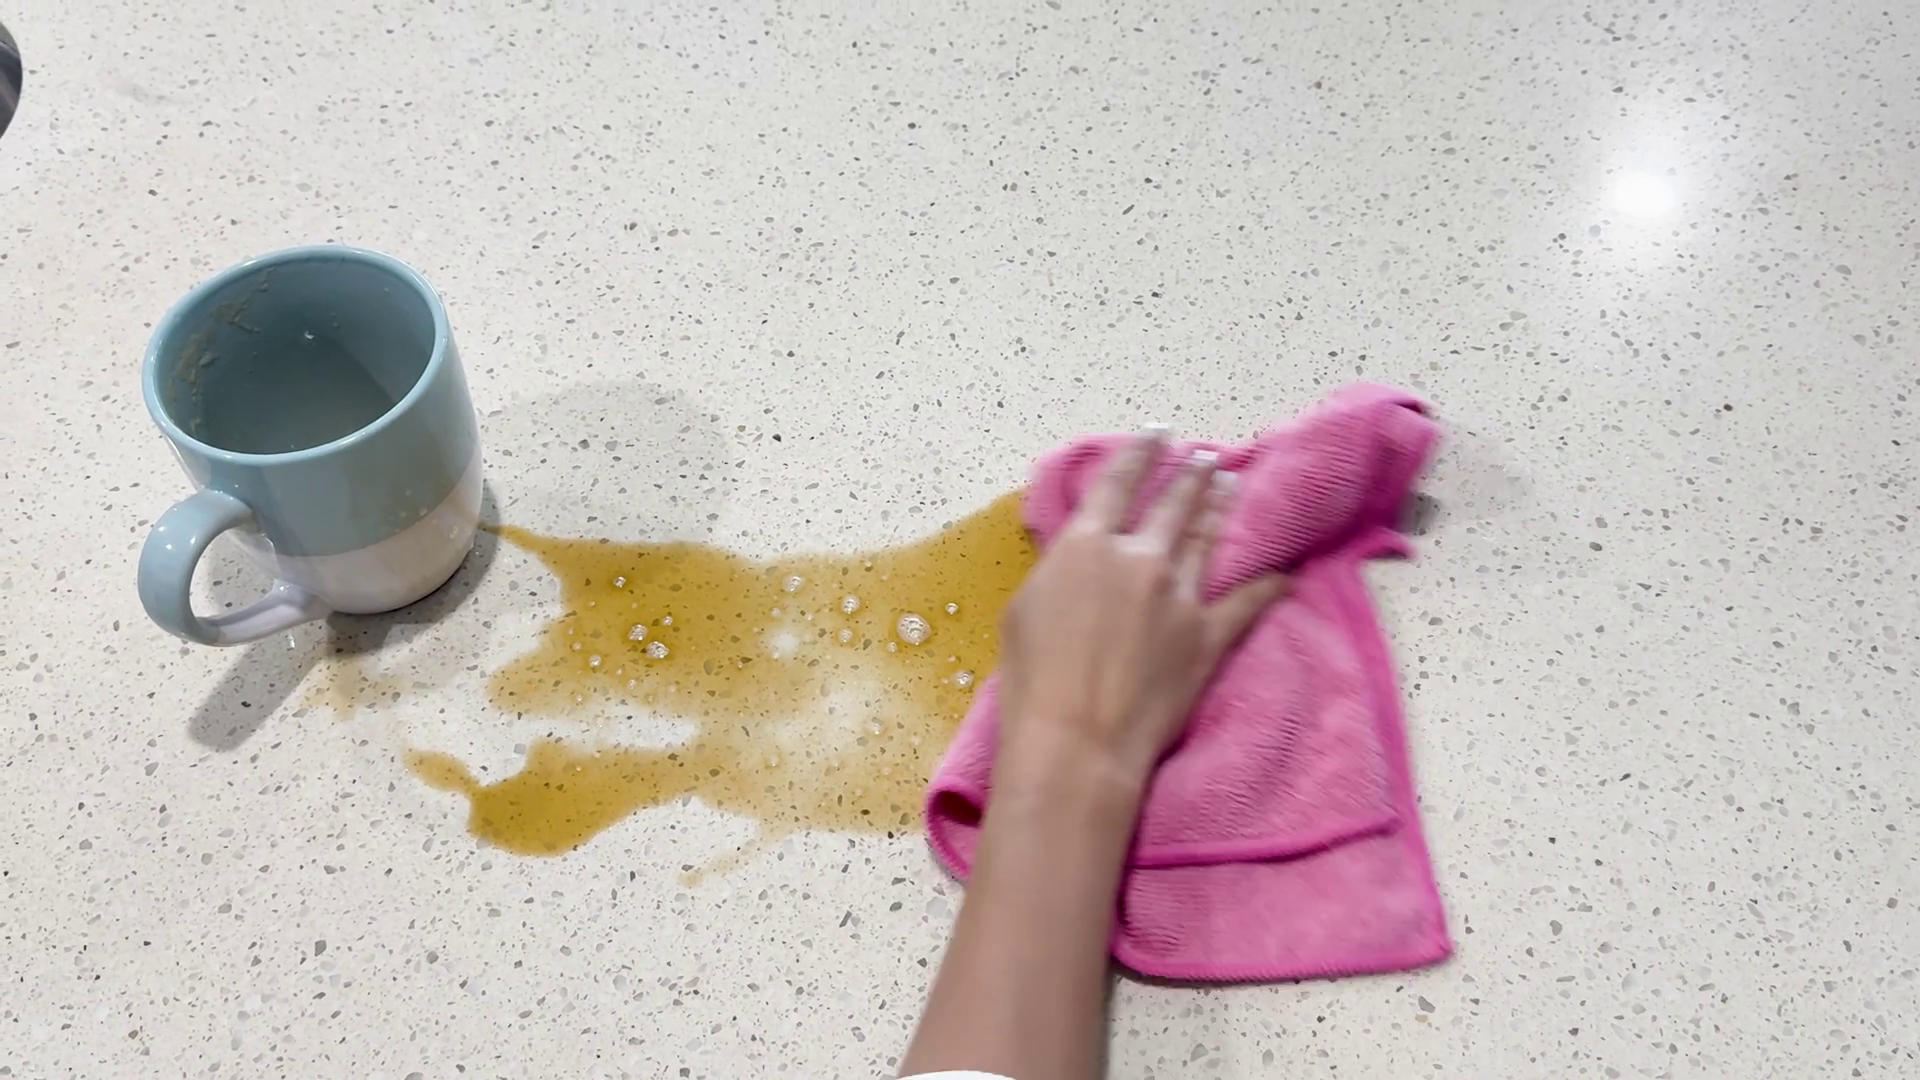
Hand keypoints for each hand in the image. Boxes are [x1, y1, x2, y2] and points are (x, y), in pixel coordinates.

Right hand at [993, 427, 1288, 794]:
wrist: (1078, 739)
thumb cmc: (1032, 680)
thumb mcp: (1023, 609)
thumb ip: (1058, 570)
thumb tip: (1079, 554)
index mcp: (1086, 546)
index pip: (1117, 484)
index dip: (1138, 452)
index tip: (1156, 432)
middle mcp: (1139, 558)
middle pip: (1171, 504)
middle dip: (1189, 474)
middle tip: (1205, 456)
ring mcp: (1180, 595)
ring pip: (1207, 537)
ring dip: (1218, 507)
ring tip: (1229, 484)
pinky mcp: (1209, 636)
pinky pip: (1248, 602)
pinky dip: (1269, 583)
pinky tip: (1286, 568)